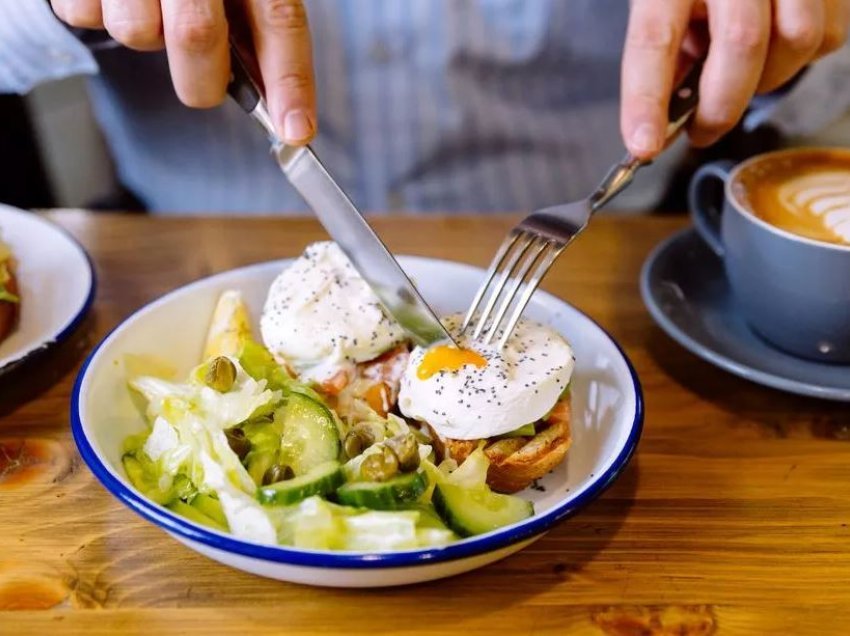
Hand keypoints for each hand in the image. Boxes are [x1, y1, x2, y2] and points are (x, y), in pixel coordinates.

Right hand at [52, 0, 316, 144]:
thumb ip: (256, 34)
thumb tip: (284, 112)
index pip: (279, 21)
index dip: (289, 80)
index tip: (297, 131)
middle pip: (196, 35)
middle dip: (202, 79)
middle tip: (207, 80)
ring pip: (137, 31)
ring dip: (146, 36)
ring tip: (152, 6)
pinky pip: (87, 17)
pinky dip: (100, 16)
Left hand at [620, 0, 849, 158]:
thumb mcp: (666, 6)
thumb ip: (663, 61)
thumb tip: (654, 131)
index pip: (655, 37)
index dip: (647, 98)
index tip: (644, 145)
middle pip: (741, 42)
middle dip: (722, 105)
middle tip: (703, 130)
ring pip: (796, 38)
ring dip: (769, 79)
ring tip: (744, 75)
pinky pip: (827, 36)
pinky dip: (800, 58)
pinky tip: (776, 45)